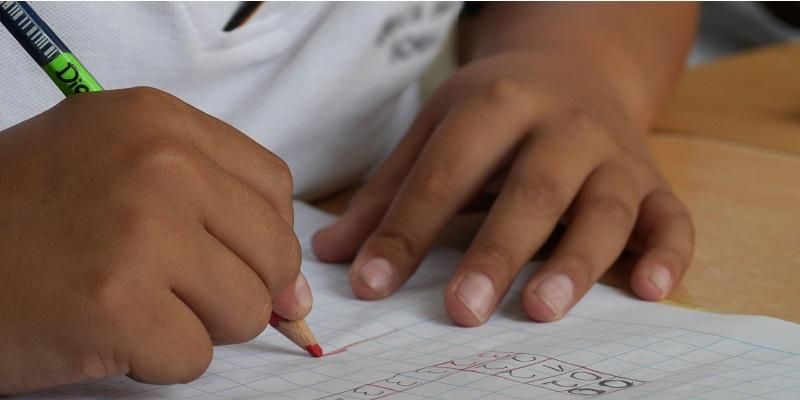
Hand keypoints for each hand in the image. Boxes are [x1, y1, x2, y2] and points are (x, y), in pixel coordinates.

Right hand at [0, 88, 307, 393]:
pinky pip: (195, 357)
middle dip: (238, 288)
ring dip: (198, 325)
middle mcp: (159, 164)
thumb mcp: (119, 170)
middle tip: (174, 290)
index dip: (264, 236)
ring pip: (246, 309)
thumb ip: (216, 211)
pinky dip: (158, 360)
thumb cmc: (29, 218)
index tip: (238, 261)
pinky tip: (108, 332)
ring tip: (136, 305)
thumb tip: (298, 292)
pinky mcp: (118, 306)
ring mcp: (141, 232)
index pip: (273, 187)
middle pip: (273, 251)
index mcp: (160, 121)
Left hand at [312, 52, 693, 325]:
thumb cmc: (495, 113)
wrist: (575, 70)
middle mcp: (563, 126)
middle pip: (532, 190)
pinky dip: (668, 255)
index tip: (370, 286)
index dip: (406, 232)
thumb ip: (388, 194)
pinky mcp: (653, 182)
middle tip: (462, 311)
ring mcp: (615, 155)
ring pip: (604, 209)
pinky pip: (672, 219)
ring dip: (576, 261)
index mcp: (497, 105)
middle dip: (496, 252)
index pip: (445, 174)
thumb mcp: (436, 131)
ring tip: (540, 309)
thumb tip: (332, 255)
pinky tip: (650, 291)